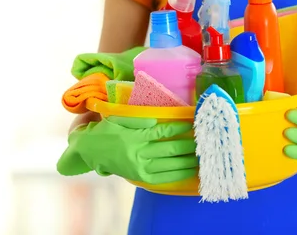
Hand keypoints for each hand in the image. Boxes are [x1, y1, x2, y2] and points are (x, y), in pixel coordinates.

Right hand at [57, 116, 197, 184]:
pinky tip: (190, 169)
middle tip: (205, 140)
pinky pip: (164, 178)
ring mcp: (140, 168)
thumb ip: (137, 118)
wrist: (90, 151)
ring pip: (170, 165)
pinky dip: (179, 174)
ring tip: (203, 156)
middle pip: (170, 150)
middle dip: (190, 145)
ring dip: (189, 161)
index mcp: (133, 137)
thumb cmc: (107, 130)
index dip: (179, 128)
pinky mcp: (140, 178)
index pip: (162, 132)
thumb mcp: (117, 119)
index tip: (193, 123)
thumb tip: (156, 119)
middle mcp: (137, 154)